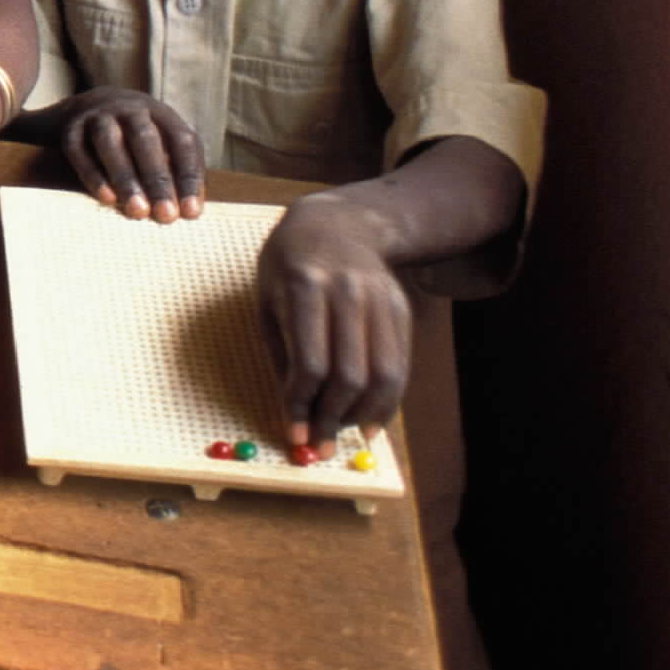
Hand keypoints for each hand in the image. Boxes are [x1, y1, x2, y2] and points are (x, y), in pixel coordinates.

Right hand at [49, 88, 205, 220]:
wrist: (86, 109)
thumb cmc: (135, 140)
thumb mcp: (161, 144)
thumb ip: (176, 171)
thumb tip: (190, 210)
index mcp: (160, 114)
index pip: (181, 142)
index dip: (188, 177)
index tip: (191, 212)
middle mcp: (130, 109)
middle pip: (145, 139)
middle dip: (157, 179)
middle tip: (166, 216)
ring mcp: (98, 116)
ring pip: (110, 142)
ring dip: (126, 177)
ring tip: (137, 211)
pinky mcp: (71, 129)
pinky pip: (80, 151)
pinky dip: (93, 175)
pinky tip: (107, 199)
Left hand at [254, 195, 414, 445]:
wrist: (334, 225)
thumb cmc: (287, 269)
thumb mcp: (268, 302)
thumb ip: (282, 356)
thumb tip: (296, 416)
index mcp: (306, 286)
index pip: (311, 362)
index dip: (303, 405)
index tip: (296, 434)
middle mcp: (348, 292)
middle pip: (350, 374)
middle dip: (333, 418)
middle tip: (320, 444)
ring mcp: (380, 299)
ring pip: (383, 374)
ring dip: (364, 415)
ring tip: (344, 434)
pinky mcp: (401, 309)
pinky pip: (400, 365)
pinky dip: (387, 400)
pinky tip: (370, 418)